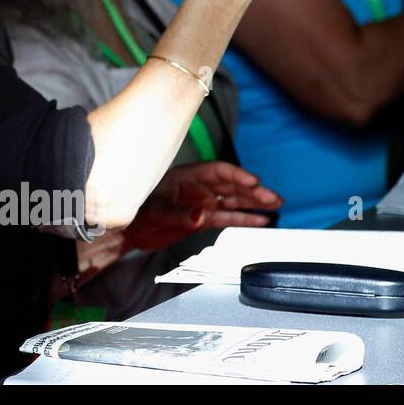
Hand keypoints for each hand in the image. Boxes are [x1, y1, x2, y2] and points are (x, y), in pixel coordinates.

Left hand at [121, 162, 281, 251]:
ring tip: (275, 205)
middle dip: (253, 190)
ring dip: (254, 203)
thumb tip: (202, 215)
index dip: (237, 175)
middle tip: (273, 197)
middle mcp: (197, 188)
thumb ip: (180, 215)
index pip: (218, 171)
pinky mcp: (203, 219)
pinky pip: (227, 217)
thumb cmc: (137, 214)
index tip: (254, 181)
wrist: (128, 232)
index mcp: (186, 177)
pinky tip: (261, 220)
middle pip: (231, 186)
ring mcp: (201, 203)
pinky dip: (244, 219)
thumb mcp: (156, 212)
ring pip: (233, 201)